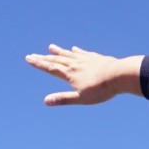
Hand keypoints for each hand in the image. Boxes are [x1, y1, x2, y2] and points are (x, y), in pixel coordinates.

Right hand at [25, 45, 142, 105]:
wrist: (120, 75)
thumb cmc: (101, 89)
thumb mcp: (81, 98)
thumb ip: (64, 99)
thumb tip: (46, 101)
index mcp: (70, 74)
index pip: (50, 68)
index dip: (38, 63)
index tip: (28, 58)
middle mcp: (75, 64)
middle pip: (57, 60)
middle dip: (44, 58)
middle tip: (32, 54)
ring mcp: (86, 59)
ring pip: (69, 54)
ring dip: (59, 51)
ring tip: (51, 47)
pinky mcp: (96, 58)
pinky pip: (83, 53)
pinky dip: (77, 51)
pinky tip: (75, 48)